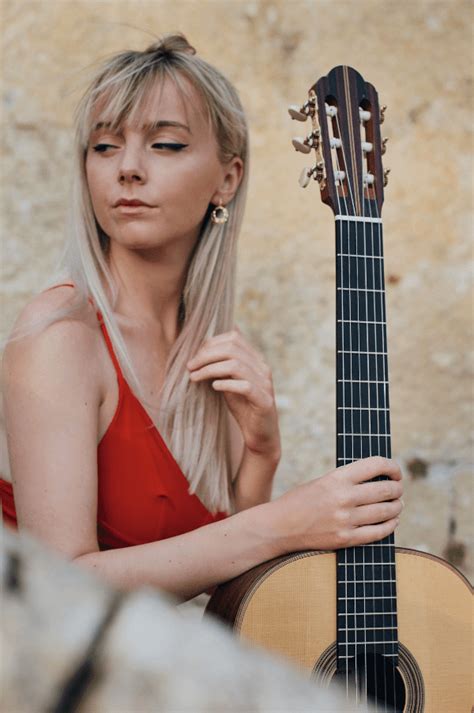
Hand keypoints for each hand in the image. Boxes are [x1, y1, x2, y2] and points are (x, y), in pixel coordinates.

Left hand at [186, 328, 280, 456]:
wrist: (259, 434)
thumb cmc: (242, 406)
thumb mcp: (229, 380)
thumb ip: (221, 365)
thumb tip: (200, 349)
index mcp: (255, 359)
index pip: (234, 337)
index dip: (211, 343)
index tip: (194, 356)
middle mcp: (262, 367)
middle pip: (232, 348)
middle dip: (206, 355)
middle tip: (189, 366)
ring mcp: (265, 384)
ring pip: (236, 365)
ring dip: (210, 369)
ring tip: (195, 377)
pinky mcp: (264, 401)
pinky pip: (245, 386)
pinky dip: (226, 384)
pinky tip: (213, 387)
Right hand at [269, 456, 403, 553]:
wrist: (279, 526)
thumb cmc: (301, 501)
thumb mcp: (323, 481)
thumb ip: (348, 480)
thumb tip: (380, 478)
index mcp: (337, 478)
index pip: (376, 465)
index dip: (392, 467)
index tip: (395, 471)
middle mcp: (344, 498)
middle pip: (386, 489)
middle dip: (397, 489)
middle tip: (398, 489)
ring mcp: (346, 520)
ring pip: (386, 511)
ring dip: (397, 507)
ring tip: (397, 505)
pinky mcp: (346, 539)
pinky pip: (378, 532)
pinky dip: (390, 526)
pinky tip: (392, 521)